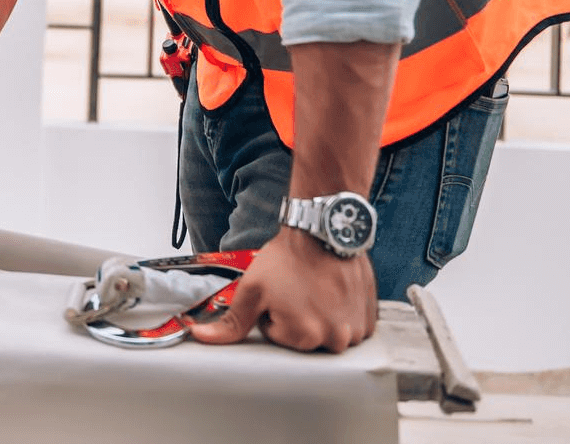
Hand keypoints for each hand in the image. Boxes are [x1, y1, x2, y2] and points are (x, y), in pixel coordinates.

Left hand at [188, 227, 377, 352]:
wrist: (322, 229)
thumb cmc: (288, 258)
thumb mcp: (251, 289)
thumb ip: (229, 321)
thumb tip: (200, 337)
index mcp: (304, 337)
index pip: (278, 337)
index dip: (273, 313)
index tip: (279, 293)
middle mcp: (335, 339)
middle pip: (305, 339)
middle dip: (296, 318)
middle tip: (296, 289)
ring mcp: (356, 330)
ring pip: (329, 333)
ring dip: (321, 316)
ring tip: (315, 289)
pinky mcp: (370, 318)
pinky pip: (351, 326)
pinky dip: (342, 312)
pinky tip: (333, 291)